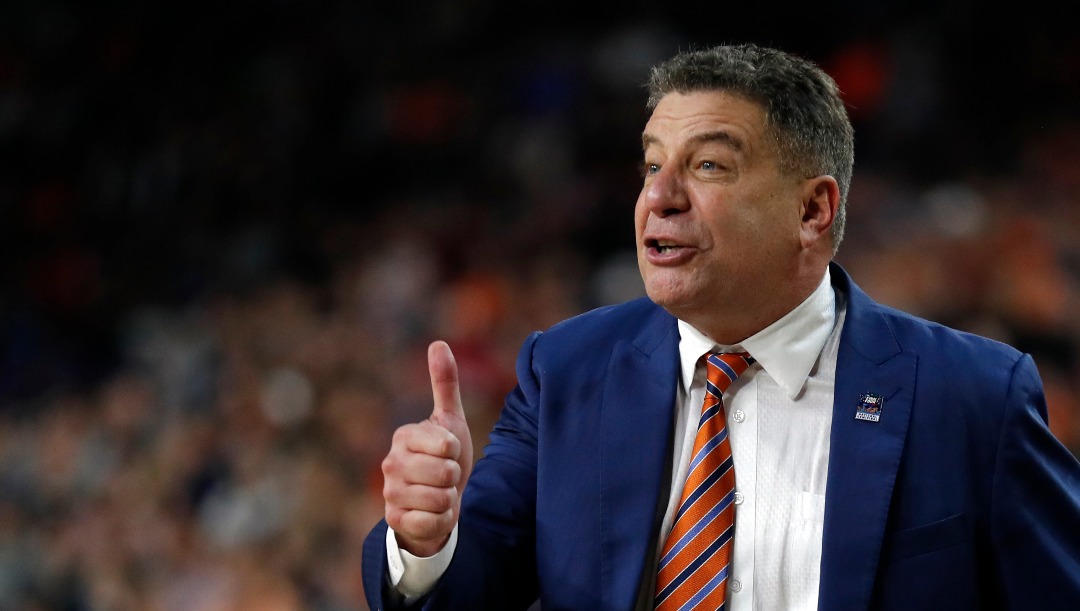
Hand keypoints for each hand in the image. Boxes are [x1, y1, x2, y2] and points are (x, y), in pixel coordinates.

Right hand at [382, 340, 473, 556]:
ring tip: (439, 493)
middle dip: (455, 478)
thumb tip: (438, 343)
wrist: (436, 501)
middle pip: (445, 474)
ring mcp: (390, 493)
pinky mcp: (394, 521)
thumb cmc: (444, 457)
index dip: (455, 451)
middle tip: (445, 476)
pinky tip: (433, 513)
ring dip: (449, 500)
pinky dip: (443, 521)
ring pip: (440, 500)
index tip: (447, 452)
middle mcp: (390, 463)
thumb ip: (444, 383)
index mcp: (404, 436)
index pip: (446, 444)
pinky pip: (434, 523)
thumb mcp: (450, 420)